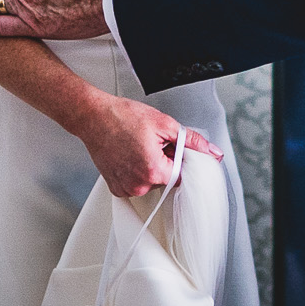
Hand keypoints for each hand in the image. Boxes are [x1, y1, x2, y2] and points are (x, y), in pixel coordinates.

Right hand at [73, 95, 220, 197]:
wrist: (93, 117)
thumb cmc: (122, 117)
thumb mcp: (163, 123)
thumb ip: (192, 141)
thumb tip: (212, 152)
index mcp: (154, 170)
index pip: (182, 174)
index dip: (177, 158)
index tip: (168, 147)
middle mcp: (140, 185)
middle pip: (167, 179)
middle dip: (164, 161)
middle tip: (151, 142)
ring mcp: (126, 189)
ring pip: (151, 183)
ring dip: (150, 167)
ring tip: (137, 147)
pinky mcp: (117, 189)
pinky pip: (136, 185)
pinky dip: (135, 172)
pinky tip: (128, 156)